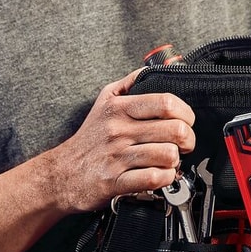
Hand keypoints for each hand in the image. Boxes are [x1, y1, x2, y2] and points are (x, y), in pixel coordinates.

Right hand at [42, 69, 195, 211]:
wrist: (62, 173)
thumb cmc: (90, 138)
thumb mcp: (104, 101)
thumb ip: (131, 82)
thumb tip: (158, 69)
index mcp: (119, 108)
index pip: (166, 103)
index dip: (186, 113)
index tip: (186, 121)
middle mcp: (118, 130)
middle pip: (175, 131)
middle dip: (188, 140)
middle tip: (184, 144)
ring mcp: (117, 157)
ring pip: (169, 155)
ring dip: (176, 161)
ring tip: (168, 160)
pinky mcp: (116, 181)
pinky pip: (155, 178)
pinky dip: (165, 178)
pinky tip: (160, 174)